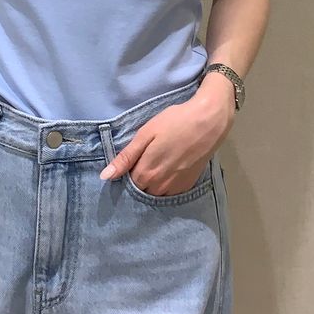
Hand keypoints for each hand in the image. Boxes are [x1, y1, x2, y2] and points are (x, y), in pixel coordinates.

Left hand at [99, 94, 233, 196]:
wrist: (208, 121)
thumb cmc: (174, 122)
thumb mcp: (146, 134)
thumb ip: (126, 157)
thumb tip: (105, 177)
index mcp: (145, 173)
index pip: (127, 183)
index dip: (126, 172)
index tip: (132, 160)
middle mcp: (159, 187)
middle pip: (141, 190)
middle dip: (139, 179)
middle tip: (146, 158)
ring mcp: (175, 188)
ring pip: (155, 192)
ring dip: (153, 183)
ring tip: (159, 162)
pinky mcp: (188, 186)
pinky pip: (170, 191)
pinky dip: (166, 183)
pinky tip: (171, 167)